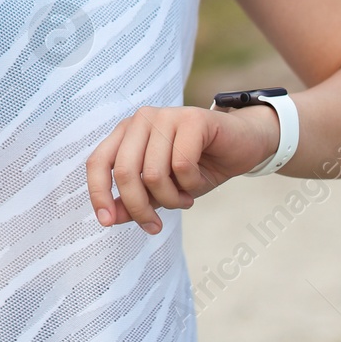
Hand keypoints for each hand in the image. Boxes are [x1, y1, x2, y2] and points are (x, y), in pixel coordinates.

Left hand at [84, 104, 279, 232]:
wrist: (242, 146)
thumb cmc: (197, 167)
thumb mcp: (161, 190)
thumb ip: (132, 201)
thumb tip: (109, 218)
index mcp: (126, 133)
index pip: (98, 162)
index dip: (98, 193)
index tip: (107, 223)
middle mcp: (141, 119)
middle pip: (124, 172)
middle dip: (140, 207)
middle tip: (155, 225)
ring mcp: (166, 116)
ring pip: (153, 174)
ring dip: (171, 199)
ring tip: (184, 198)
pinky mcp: (192, 119)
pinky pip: (182, 166)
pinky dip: (191, 184)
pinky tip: (199, 180)